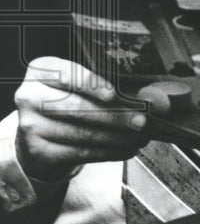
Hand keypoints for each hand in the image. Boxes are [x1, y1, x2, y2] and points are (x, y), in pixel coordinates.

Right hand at [14, 57, 149, 181]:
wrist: (41, 133)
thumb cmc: (69, 100)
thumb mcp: (81, 85)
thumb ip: (106, 87)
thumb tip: (146, 99)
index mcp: (41, 70)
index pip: (68, 75)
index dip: (91, 85)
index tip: (113, 95)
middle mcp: (29, 96)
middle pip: (77, 107)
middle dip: (115, 116)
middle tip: (141, 122)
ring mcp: (30, 125)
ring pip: (81, 133)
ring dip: (117, 137)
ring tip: (140, 137)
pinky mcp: (37, 151)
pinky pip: (79, 153)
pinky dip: (108, 152)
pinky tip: (126, 149)